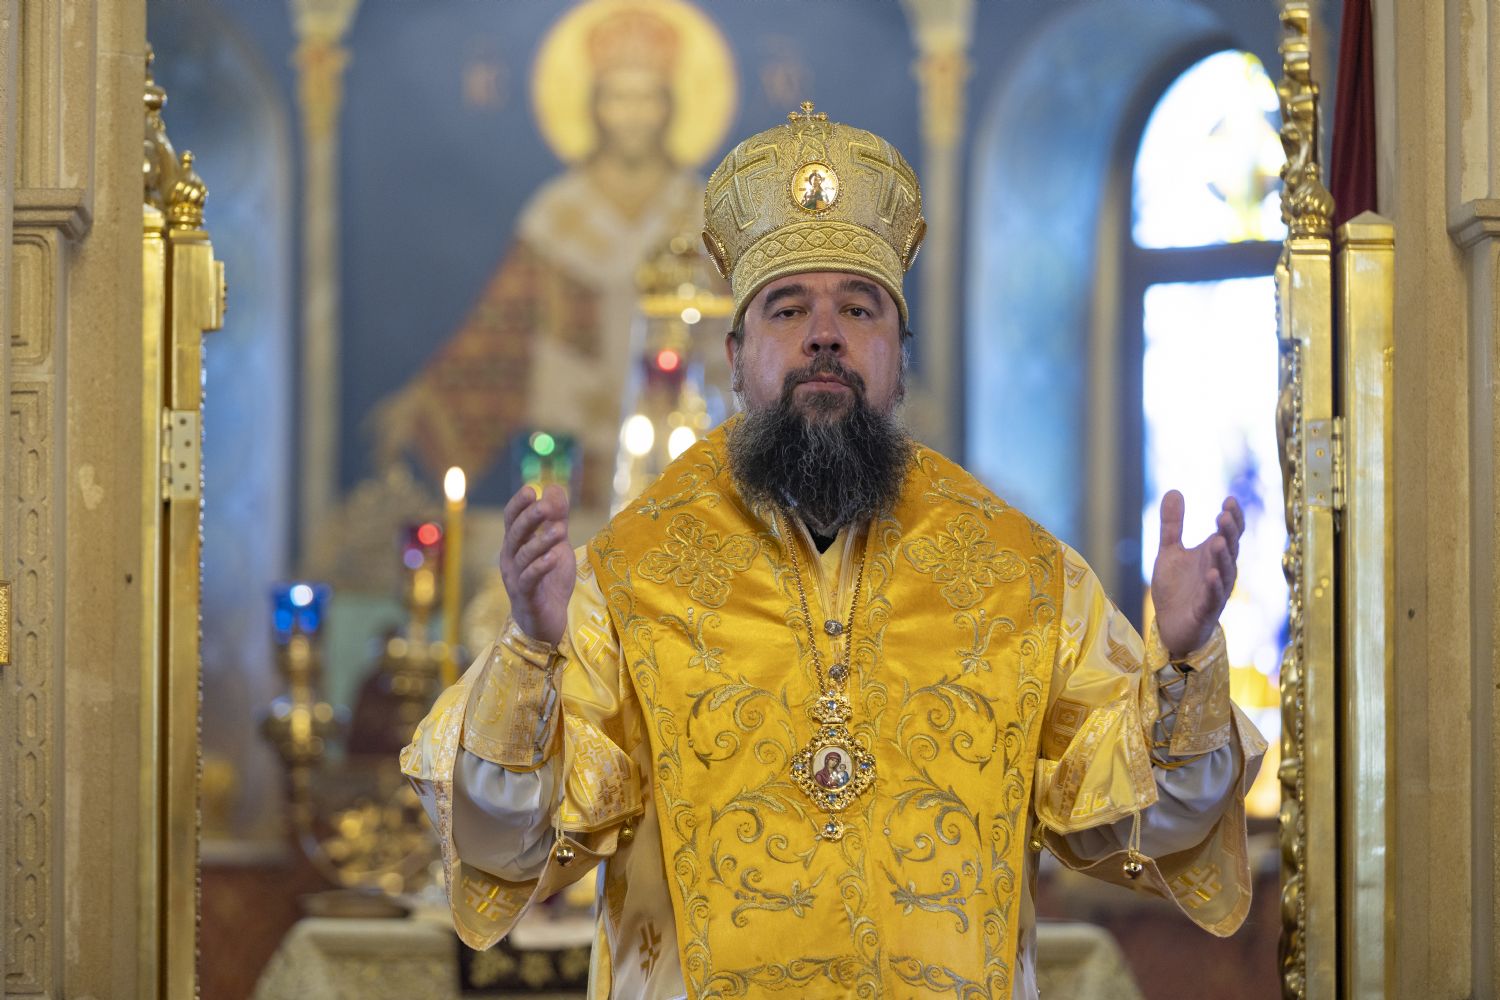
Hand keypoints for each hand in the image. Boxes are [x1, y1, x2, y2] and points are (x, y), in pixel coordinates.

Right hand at [499, 484, 575, 645]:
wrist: (548, 622)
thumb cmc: (549, 581)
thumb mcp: (557, 545)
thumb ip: (556, 519)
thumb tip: (553, 486)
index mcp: (516, 545)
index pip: (511, 520)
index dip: (518, 505)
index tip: (531, 489)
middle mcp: (511, 560)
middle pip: (515, 534)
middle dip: (529, 518)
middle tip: (545, 506)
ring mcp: (516, 579)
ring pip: (523, 556)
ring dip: (541, 542)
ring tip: (560, 530)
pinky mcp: (526, 597)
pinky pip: (530, 579)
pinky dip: (541, 566)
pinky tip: (554, 556)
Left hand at [1150, 490, 1243, 658]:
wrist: (1170, 625)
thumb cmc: (1176, 588)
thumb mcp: (1169, 551)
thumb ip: (1172, 525)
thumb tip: (1174, 490)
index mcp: (1213, 555)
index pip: (1230, 533)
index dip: (1233, 517)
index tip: (1229, 500)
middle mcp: (1220, 571)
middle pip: (1231, 549)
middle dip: (1229, 532)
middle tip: (1223, 515)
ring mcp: (1215, 592)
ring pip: (1225, 572)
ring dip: (1223, 557)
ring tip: (1219, 540)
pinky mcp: (1206, 611)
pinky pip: (1213, 598)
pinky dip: (1214, 586)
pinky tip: (1212, 575)